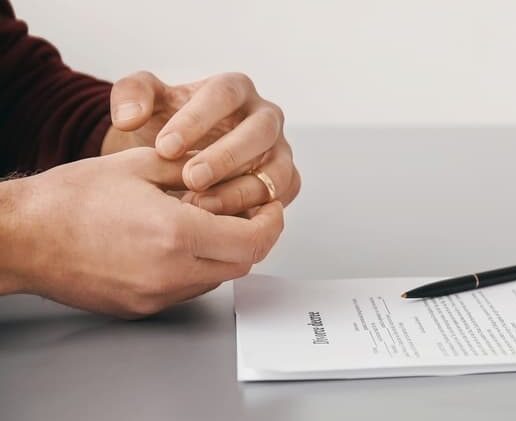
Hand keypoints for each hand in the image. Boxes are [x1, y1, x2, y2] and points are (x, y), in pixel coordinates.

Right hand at [0, 148, 283, 318]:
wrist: (22, 236)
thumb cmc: (68, 200)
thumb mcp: (140, 164)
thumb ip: (192, 168)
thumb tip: (224, 169)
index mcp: (176, 232)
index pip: (254, 240)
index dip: (271, 223)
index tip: (271, 207)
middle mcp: (171, 271)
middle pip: (243, 264)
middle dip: (252, 237)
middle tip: (247, 213)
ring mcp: (156, 295)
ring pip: (217, 280)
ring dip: (224, 254)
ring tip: (207, 225)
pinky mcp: (141, 307)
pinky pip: (188, 290)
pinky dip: (196, 269)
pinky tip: (176, 245)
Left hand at [102, 71, 300, 214]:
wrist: (181, 155)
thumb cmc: (167, 125)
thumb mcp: (143, 104)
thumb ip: (130, 97)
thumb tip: (130, 116)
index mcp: (234, 89)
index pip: (223, 95)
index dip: (196, 120)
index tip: (165, 147)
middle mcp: (264, 117)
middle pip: (259, 130)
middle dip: (225, 157)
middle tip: (191, 178)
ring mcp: (279, 150)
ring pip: (276, 168)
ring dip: (242, 189)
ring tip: (202, 206)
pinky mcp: (285, 180)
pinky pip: (280, 195)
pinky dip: (256, 209)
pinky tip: (222, 221)